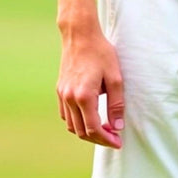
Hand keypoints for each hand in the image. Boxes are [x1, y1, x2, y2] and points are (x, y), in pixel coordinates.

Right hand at [56, 29, 124, 147]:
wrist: (80, 35)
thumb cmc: (100, 53)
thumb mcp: (115, 77)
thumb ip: (116, 104)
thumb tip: (116, 126)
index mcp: (84, 96)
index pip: (94, 129)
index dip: (107, 139)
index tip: (118, 142)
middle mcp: (69, 98)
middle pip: (81, 131)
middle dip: (98, 138)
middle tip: (113, 137)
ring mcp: (62, 95)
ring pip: (72, 126)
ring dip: (87, 132)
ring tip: (103, 129)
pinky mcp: (60, 90)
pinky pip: (66, 115)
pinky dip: (76, 122)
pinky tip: (89, 117)